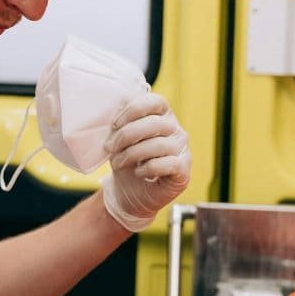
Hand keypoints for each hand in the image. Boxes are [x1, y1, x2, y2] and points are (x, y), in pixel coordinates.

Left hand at [100, 93, 191, 231]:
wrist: (129, 194)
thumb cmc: (126, 162)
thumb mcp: (118, 139)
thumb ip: (120, 121)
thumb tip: (115, 101)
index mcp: (162, 117)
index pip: (156, 101)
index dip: (133, 109)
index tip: (115, 124)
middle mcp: (176, 131)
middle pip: (154, 123)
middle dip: (126, 135)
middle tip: (110, 148)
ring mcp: (182, 150)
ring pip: (159, 144)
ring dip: (132, 153)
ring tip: (118, 163)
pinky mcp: (183, 171)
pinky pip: (169, 163)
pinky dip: (149, 167)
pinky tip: (139, 172)